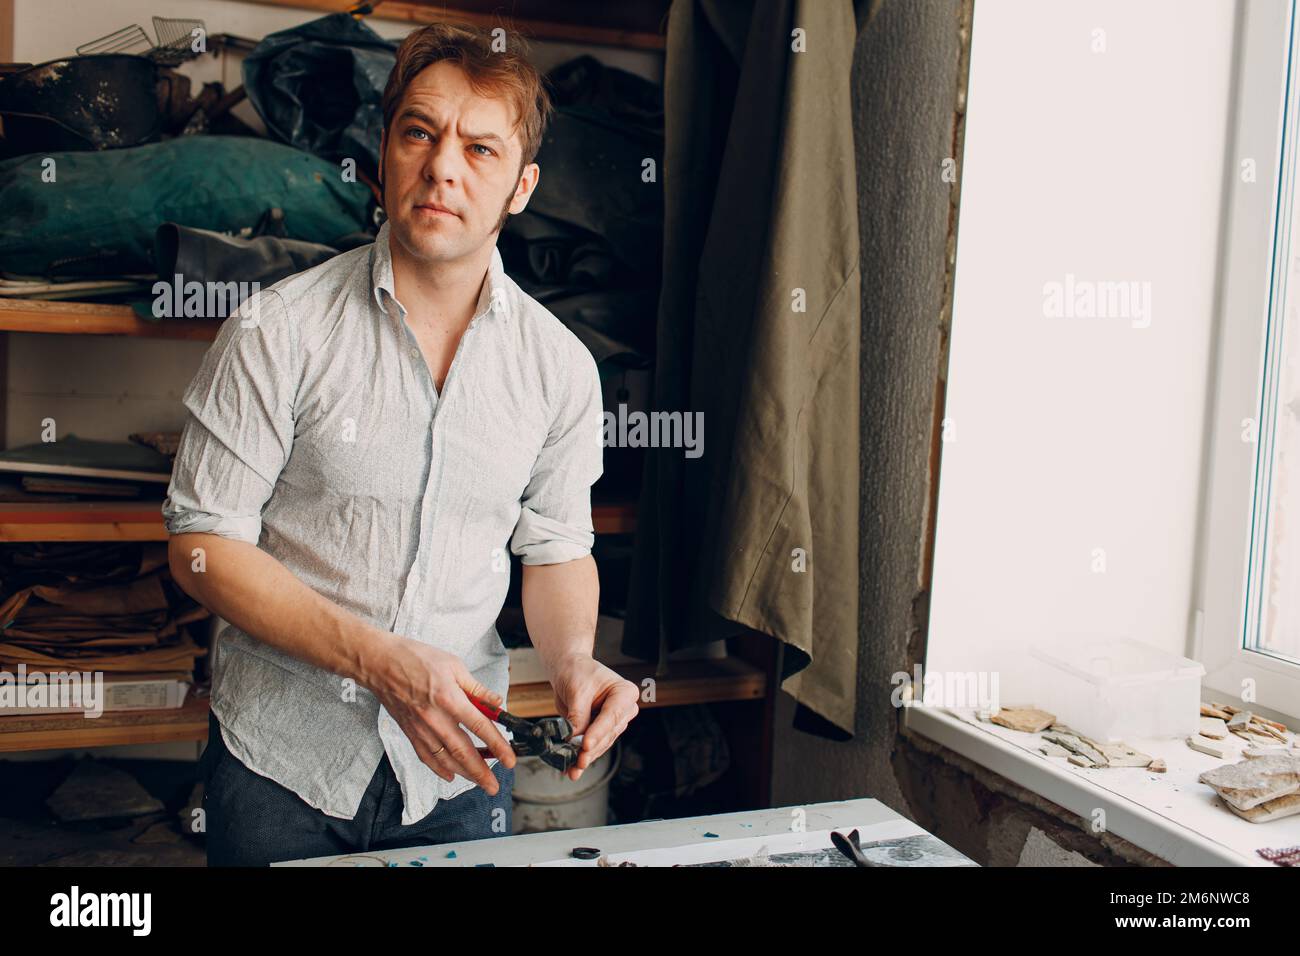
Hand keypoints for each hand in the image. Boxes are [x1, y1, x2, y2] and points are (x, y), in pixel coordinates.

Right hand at [371, 635, 515, 793]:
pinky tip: (450, 775)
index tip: (509, 759)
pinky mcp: (409, 732)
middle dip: (481, 772)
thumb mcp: (454, 665)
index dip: (497, 745)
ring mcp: (420, 728)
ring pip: (445, 759)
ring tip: (479, 782)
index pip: (480, 727)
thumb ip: (476, 688)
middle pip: (463, 751)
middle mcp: (435, 718)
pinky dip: (439, 769)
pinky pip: (426, 756)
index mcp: (450, 698)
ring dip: (464, 774)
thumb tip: (495, 703)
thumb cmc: (416, 658)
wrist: (380, 663)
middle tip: (494, 786)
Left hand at [549, 652, 639, 781]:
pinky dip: (583, 756)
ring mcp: (614, 721)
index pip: (611, 716)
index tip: (585, 745)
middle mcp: (624, 708)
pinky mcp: (602, 730)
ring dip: (587, 757)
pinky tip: (573, 768)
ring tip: (573, 769)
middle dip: (591, 749)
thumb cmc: (576, 671)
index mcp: (625, 692)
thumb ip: (578, 716)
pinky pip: (594, 746)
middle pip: (608, 733)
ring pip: (602, 744)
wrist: (569, 669)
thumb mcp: (577, 691)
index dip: (598, 733)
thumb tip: (573, 740)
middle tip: (577, 760)